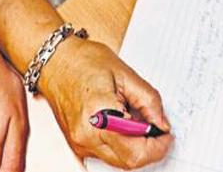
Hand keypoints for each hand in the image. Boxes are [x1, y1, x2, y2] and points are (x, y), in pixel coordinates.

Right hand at [41, 38, 171, 168]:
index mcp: (100, 117)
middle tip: (158, 131)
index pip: (136, 151)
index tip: (167, 135)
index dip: (158, 146)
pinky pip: (106, 154)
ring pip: (118, 161)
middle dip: (149, 149)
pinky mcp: (78, 144)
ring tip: (137, 122)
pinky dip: (121, 144)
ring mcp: (80, 143)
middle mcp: (86, 136)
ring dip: (135, 147)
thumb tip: (161, 123)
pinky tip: (123, 125)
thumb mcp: (126, 74)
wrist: (55, 61)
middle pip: (128, 162)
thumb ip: (149, 101)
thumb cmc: (84, 61)